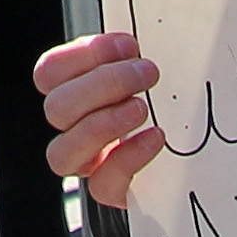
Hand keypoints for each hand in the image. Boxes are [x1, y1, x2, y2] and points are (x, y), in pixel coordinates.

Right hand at [35, 30, 166, 205]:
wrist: (187, 165)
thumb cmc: (161, 109)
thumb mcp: (143, 75)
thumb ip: (130, 57)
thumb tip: (135, 43)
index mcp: (74, 93)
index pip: (49, 72)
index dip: (84, 55)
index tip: (127, 46)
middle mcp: (73, 130)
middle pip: (55, 109)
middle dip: (103, 84)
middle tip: (144, 73)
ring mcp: (90, 165)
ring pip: (62, 153)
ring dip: (103, 124)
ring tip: (141, 108)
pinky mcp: (112, 193)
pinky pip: (103, 184)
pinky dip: (128, 157)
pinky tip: (154, 137)